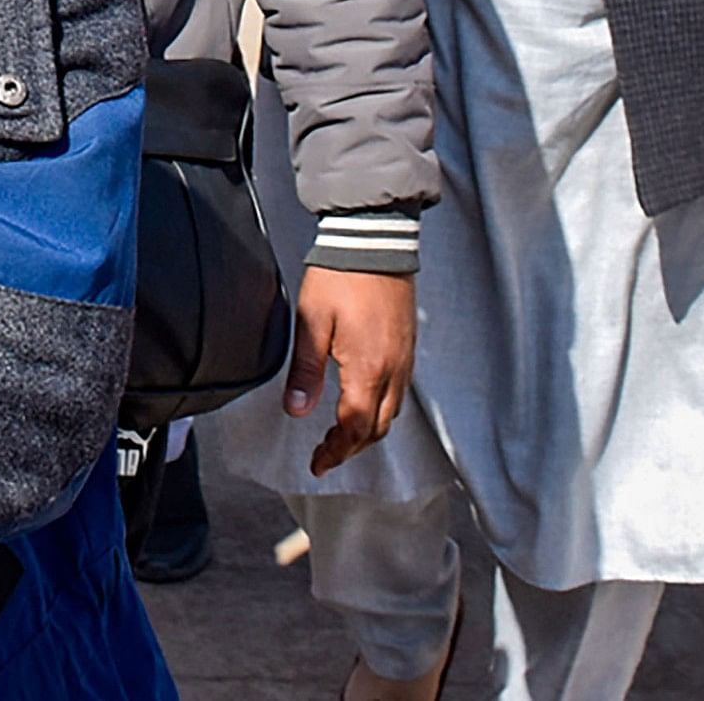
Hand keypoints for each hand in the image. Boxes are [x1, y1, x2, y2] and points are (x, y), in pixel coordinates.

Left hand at [281, 265, 414, 474]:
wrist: (375, 240)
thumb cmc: (341, 277)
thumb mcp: (312, 323)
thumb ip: (305, 371)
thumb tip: (296, 410)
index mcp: (369, 368)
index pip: (355, 427)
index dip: (336, 451)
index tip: (318, 464)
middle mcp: (394, 370)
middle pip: (378, 427)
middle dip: (352, 447)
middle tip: (326, 453)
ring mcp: (405, 359)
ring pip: (392, 412)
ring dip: (368, 430)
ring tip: (342, 434)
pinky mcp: (407, 346)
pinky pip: (399, 391)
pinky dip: (380, 408)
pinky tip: (363, 401)